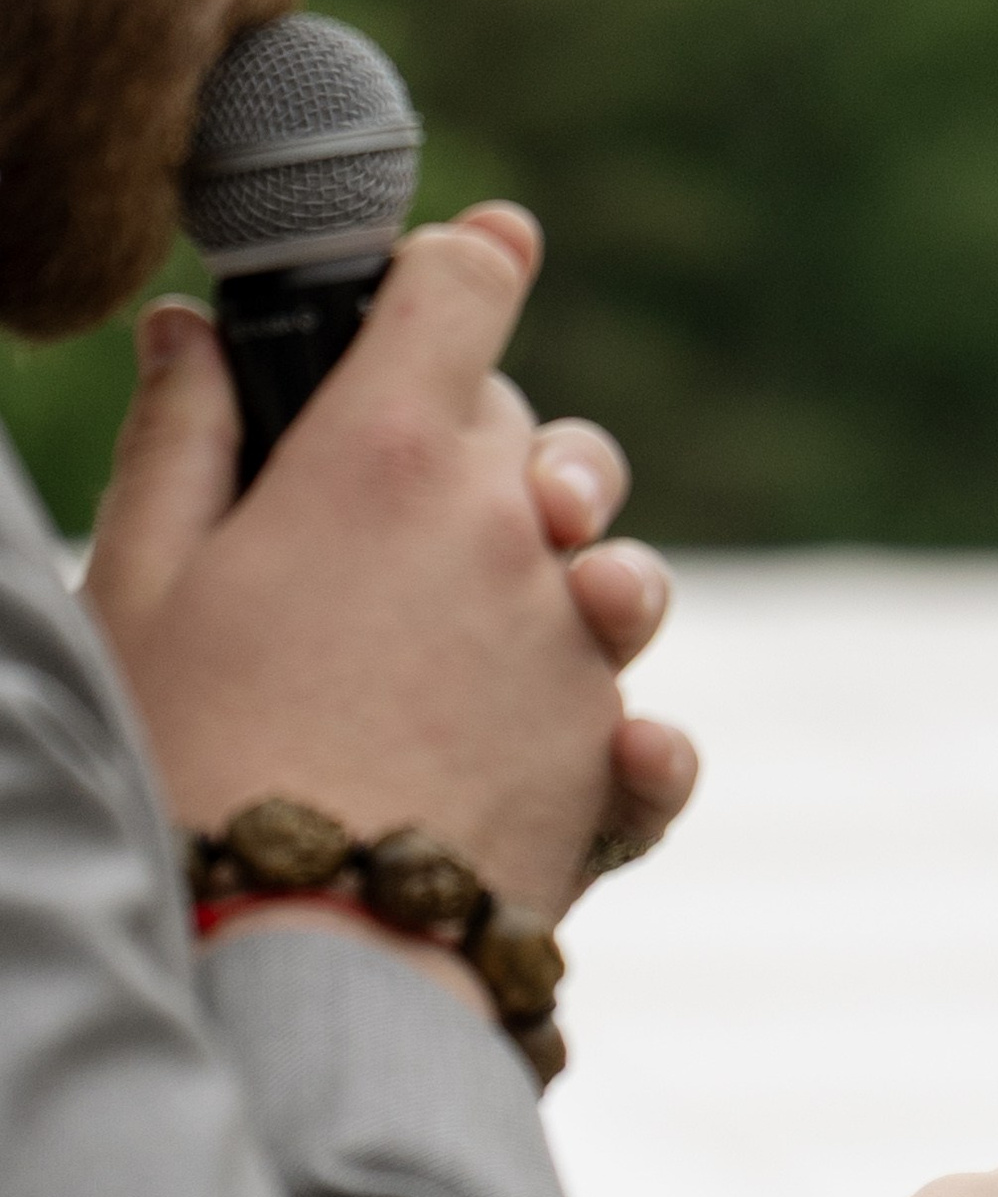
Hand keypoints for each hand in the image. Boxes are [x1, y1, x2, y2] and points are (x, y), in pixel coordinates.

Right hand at [85, 206, 694, 922]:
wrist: (297, 941)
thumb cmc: (189, 751)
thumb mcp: (147, 581)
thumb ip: (183, 441)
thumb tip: (187, 333)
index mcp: (382, 451)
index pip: (460, 288)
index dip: (466, 259)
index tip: (474, 254)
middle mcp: (505, 528)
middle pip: (532, 435)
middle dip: (486, 445)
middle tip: (401, 496)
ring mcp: (573, 646)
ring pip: (615, 569)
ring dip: (584, 571)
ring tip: (534, 605)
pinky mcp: (611, 759)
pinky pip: (651, 727)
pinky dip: (634, 732)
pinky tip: (609, 745)